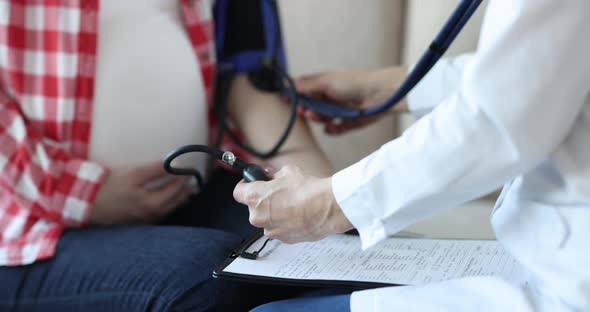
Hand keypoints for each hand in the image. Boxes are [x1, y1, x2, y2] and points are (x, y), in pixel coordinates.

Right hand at [91, 161, 192, 224]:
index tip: (189, 169)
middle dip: (185, 191)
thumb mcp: (133, 174)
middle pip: (175, 202)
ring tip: (186, 191)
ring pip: (168, 210)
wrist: (87, 204)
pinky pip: (159, 214)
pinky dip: (167, 205)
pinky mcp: (137, 222)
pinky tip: (166, 200)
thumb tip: (172, 164)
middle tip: (192, 181)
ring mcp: (145, 220)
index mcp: (153, 204)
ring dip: (178, 199)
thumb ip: (154, 170)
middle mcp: (152, 215)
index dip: (184, 178)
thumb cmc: (109, 187)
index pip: (176, 189)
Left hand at [233, 165, 352, 243]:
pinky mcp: (283, 239)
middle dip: (265, 200)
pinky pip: (280, 229)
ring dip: (276, 213)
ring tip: (293, 204)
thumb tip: (272, 176)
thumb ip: (274, 175)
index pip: (238, 192)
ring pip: (267, 219)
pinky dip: (286, 223)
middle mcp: (258, 216)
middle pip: (254, 207)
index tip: (252, 183)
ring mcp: (270, 230)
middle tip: (279, 192)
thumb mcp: (288, 172)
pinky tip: (299, 214)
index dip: (246, 186)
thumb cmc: (308, 190)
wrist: (327, 207)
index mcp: (254, 197)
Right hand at [295, 66, 407, 133]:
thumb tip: (288, 84)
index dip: (294, 96)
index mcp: (324, 84)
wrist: (380, 94)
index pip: (304, 90)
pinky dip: (332, 129)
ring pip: (321, 118)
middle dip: (306, 109)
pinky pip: (335, 129)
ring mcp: (339, 110)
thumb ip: (307, 85)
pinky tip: (331, 127)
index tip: (285, 100)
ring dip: (318, 118)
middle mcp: (331, 97)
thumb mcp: (327, 81)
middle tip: (302, 111)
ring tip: (317, 116)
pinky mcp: (348, 122)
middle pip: (311, 106)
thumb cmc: (355, 82)